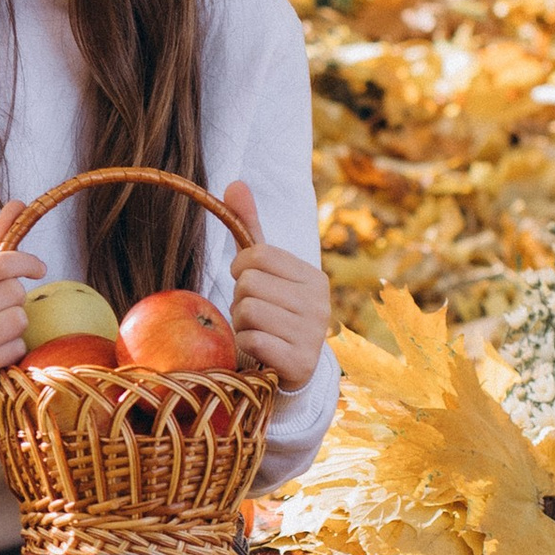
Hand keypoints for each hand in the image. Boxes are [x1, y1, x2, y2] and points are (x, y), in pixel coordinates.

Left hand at [224, 180, 329, 391]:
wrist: (293, 371)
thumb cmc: (274, 314)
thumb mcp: (264, 271)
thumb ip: (250, 227)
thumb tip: (234, 183)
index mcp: (314, 277)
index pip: (257, 256)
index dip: (241, 270)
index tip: (249, 285)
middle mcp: (319, 303)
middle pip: (248, 284)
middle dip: (240, 300)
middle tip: (254, 314)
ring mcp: (312, 334)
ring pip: (247, 311)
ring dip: (240, 324)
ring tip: (257, 331)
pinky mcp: (300, 362)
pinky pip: (252, 340)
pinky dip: (245, 345)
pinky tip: (259, 350)